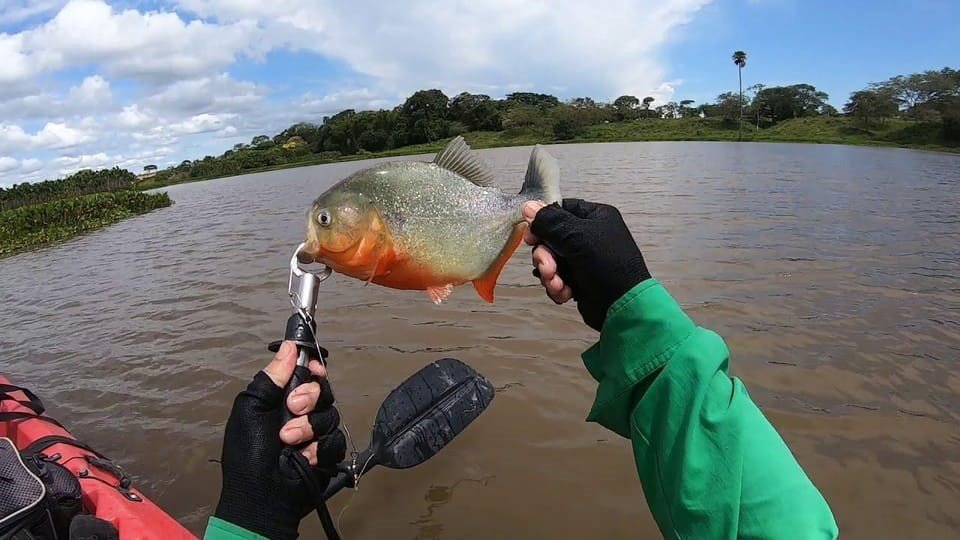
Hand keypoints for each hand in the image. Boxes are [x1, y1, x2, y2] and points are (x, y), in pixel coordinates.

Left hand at [214, 341, 346, 539]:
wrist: (260, 496)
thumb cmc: (247, 456)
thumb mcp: (250, 409)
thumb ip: (271, 377)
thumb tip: (289, 346)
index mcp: (280, 399)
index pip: (308, 373)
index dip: (314, 368)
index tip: (314, 370)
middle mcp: (300, 413)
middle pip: (323, 390)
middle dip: (309, 398)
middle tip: (292, 409)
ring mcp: (315, 434)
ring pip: (332, 414)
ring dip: (309, 427)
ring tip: (289, 441)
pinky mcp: (328, 454)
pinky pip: (337, 440)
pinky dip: (320, 449)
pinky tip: (304, 457)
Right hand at [522, 199, 650, 330]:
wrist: (622, 306)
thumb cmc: (608, 266)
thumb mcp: (577, 236)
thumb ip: (549, 221)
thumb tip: (529, 207)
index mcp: (595, 217)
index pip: (560, 210)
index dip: (542, 223)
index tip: (532, 237)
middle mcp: (589, 236)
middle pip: (551, 238)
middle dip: (545, 257)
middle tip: (549, 267)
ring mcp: (584, 259)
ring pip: (551, 261)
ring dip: (550, 274)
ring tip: (558, 284)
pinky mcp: (580, 279)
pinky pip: (557, 278)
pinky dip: (557, 286)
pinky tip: (565, 292)